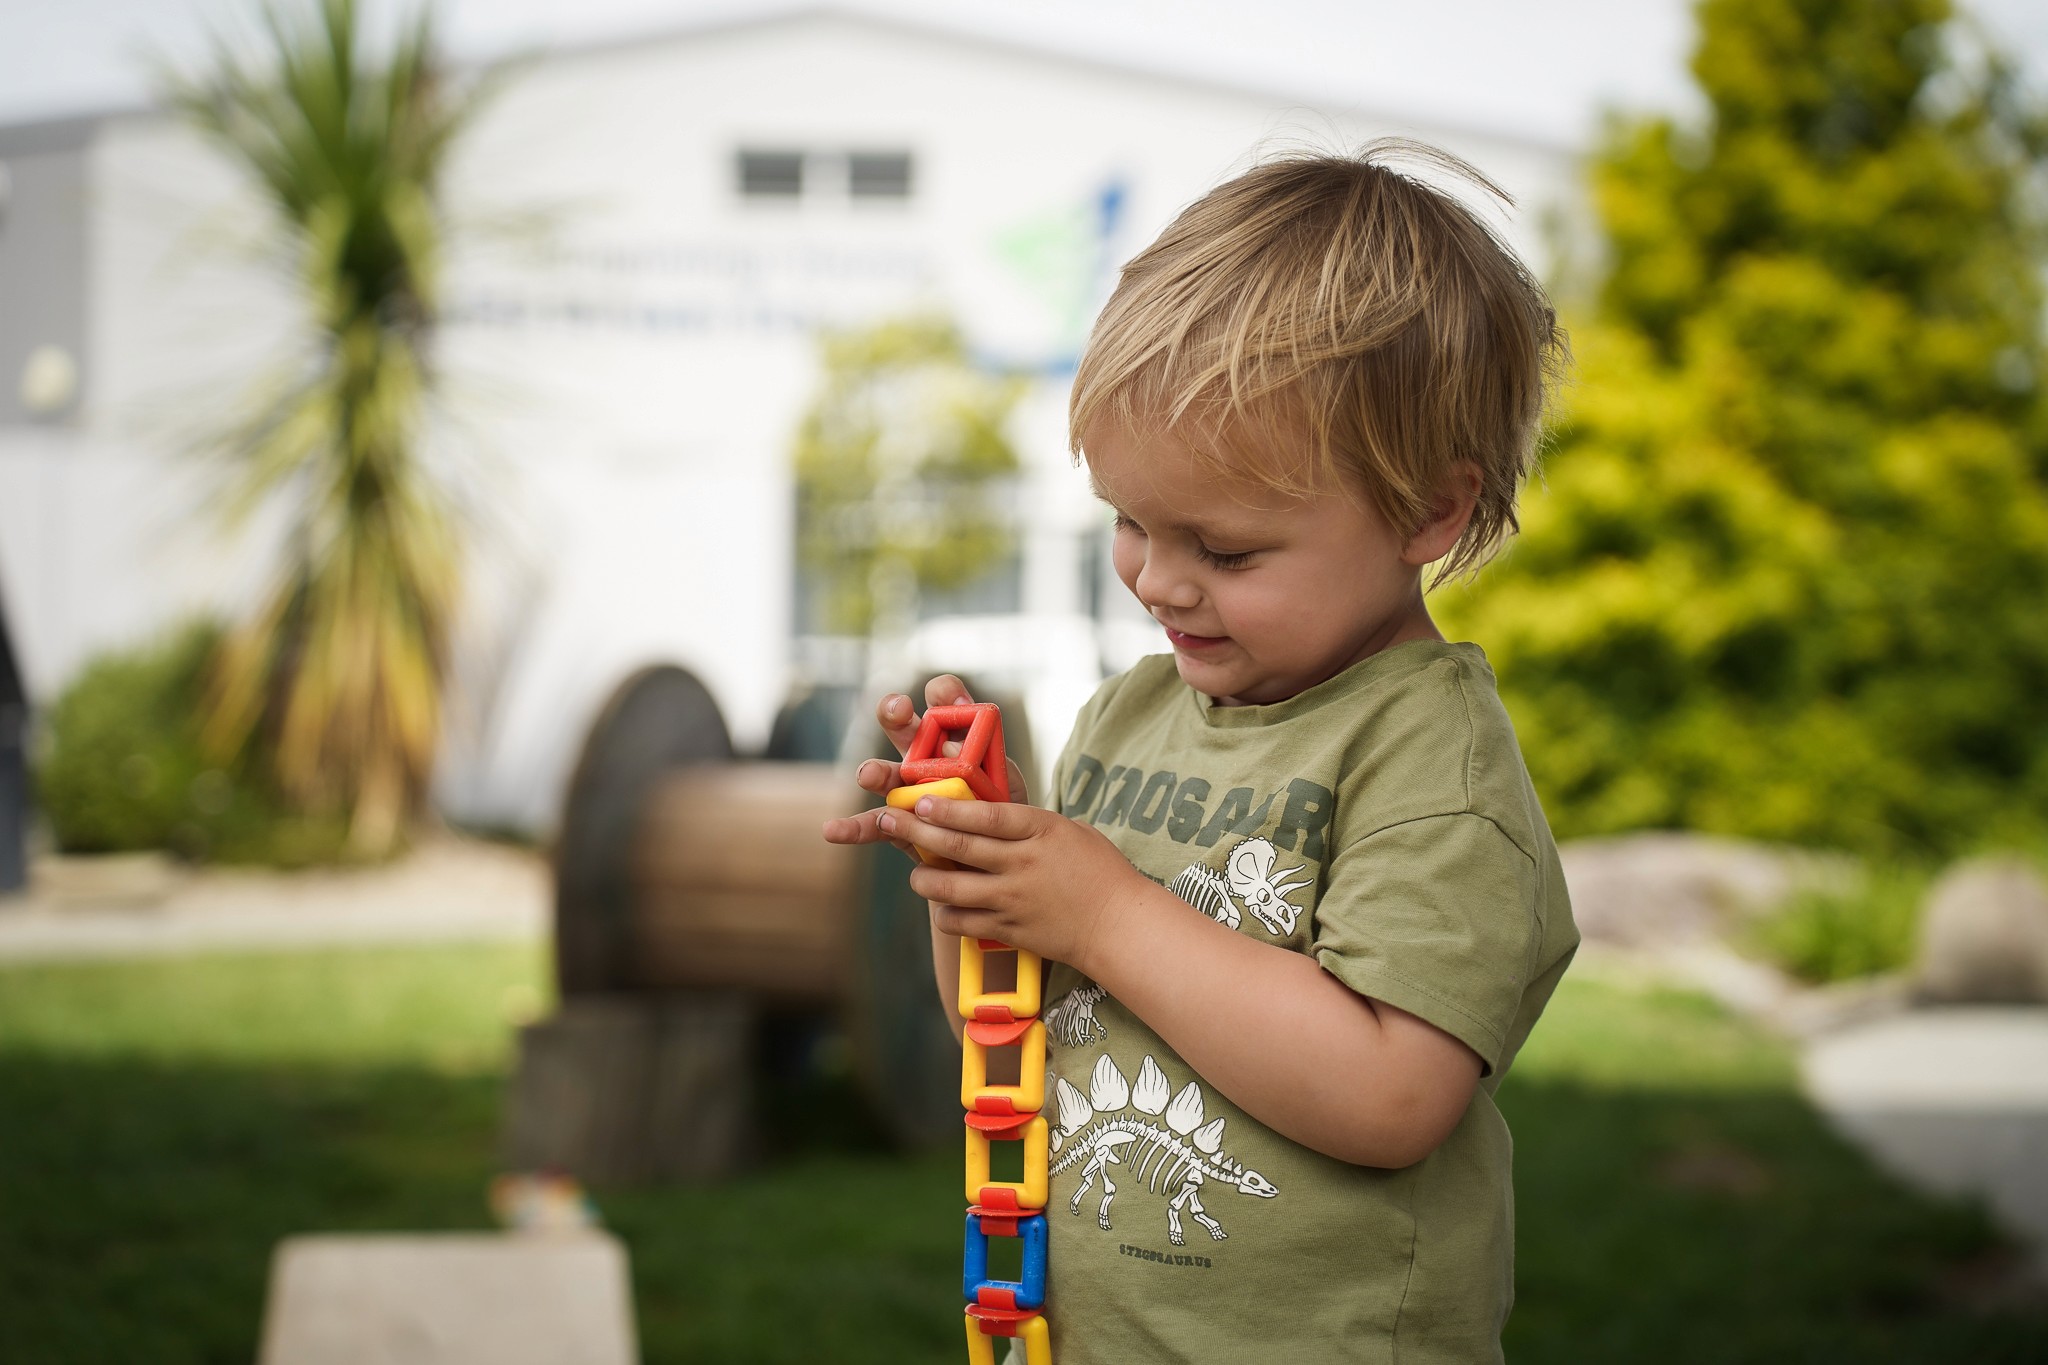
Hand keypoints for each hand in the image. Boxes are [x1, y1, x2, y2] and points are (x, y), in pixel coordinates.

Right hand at [820, 674, 1027, 855]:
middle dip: (896, 713)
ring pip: (885, 774)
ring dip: (874, 771)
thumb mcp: (1006, 784)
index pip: (944, 702)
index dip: (944, 694)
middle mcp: (924, 757)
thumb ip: (984, 763)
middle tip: (898, 710)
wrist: (997, 865)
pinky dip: (853, 829)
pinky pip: (873, 825)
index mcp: (956, 738)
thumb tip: (947, 746)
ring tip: (869, 776)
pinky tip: (833, 830)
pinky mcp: (897, 826)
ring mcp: (907, 791)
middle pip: (903, 727)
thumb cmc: (1002, 816)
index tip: (949, 699)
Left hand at [875, 794, 1147, 970]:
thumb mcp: (1068, 830)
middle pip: (958, 846)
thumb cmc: (1098, 870)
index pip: (985, 815)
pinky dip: (945, 913)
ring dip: (924, 878)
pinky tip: (944, 906)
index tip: (919, 799)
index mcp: (1041, 831)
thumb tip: (980, 812)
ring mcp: (1013, 900)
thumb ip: (1025, 823)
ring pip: (950, 888)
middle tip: (889, 818)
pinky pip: (961, 922)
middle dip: (916, 830)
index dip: (948, 807)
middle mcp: (1022, 864)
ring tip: (916, 872)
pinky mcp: (1009, 931)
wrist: (1119, 926)